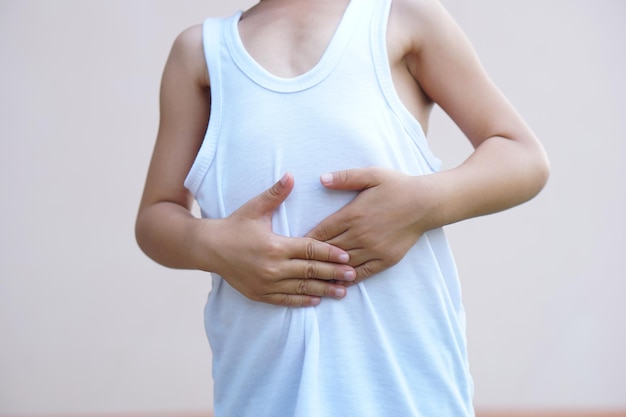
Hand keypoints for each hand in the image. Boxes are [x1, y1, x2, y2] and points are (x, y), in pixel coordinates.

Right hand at [201, 173, 355, 306]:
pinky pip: (285, 300)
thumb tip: (291, 175)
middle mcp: (273, 267)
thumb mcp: (255, 208)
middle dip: (334, 273)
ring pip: (301, 289)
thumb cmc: (234, 226)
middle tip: (353, 274)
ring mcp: (266, 283)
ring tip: (342, 292)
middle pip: (310, 271)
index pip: (310, 250)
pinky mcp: (260, 294)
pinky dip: (302, 301)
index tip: (347, 256)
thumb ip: (276, 193)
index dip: (330, 253)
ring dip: (323, 291)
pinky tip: (316, 301)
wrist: (209, 248)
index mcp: (275, 245)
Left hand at [306, 167, 438, 282]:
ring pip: (343, 264)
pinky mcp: (386, 259)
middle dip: (312, 257)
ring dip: (327, 270)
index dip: (306, 240)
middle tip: (295, 265)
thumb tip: (322, 179)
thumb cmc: (397, 186)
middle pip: (328, 250)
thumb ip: (345, 177)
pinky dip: (349, 278)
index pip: (321, 232)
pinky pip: (363, 273)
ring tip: (311, 277)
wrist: (426, 203)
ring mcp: (374, 249)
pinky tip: (338, 282)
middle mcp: (361, 234)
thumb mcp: (371, 174)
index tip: (293, 246)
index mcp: (353, 215)